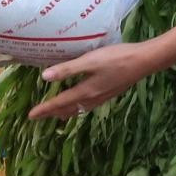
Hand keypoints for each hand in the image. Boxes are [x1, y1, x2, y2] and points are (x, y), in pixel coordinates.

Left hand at [27, 42, 157, 120]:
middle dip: (53, 113)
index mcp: (86, 91)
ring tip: (57, 114)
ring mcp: (103, 97)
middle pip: (69, 109)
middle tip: (39, 117)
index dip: (44, 109)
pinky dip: (78, 107)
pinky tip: (81, 102)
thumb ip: (68, 69)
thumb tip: (45, 77)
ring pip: (80, 109)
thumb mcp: (90, 61)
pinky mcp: (110, 92)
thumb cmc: (116, 58)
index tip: (31, 116)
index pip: (60, 103)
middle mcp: (93, 98)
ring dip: (66, 112)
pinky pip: (88, 105)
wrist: (143, 61)